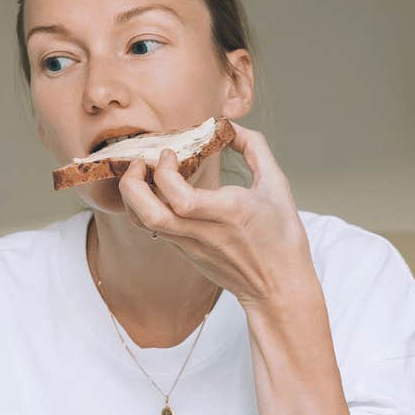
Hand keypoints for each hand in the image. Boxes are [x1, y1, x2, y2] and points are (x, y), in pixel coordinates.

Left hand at [116, 122, 315, 308]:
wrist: (278, 287)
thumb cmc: (282, 237)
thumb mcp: (277, 185)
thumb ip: (255, 149)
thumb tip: (231, 127)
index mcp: (229, 213)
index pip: (180, 197)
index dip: (165, 172)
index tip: (171, 153)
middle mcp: (204, 232)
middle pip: (149, 214)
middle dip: (133, 184)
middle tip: (141, 163)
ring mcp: (191, 247)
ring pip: (144, 223)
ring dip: (133, 195)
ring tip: (142, 175)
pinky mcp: (186, 254)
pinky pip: (154, 229)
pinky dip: (145, 206)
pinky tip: (157, 191)